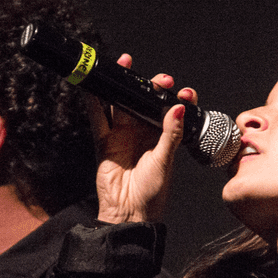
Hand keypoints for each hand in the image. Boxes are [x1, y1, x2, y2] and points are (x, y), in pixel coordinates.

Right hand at [92, 55, 190, 223]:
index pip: (169, 112)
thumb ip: (169, 134)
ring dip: (122, 85)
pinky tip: (94, 85)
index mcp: (161, 138)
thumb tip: (178, 109)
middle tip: (159, 78)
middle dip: (149, 86)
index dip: (175, 98)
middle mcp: (142, 134)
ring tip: (126, 63)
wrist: (129, 213)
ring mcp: (122, 136)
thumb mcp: (164, 161)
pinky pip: (98, 118)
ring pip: (120, 104)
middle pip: (143, 102)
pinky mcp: (104, 142)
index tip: (182, 90)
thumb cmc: (152, 193)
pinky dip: (94, 101)